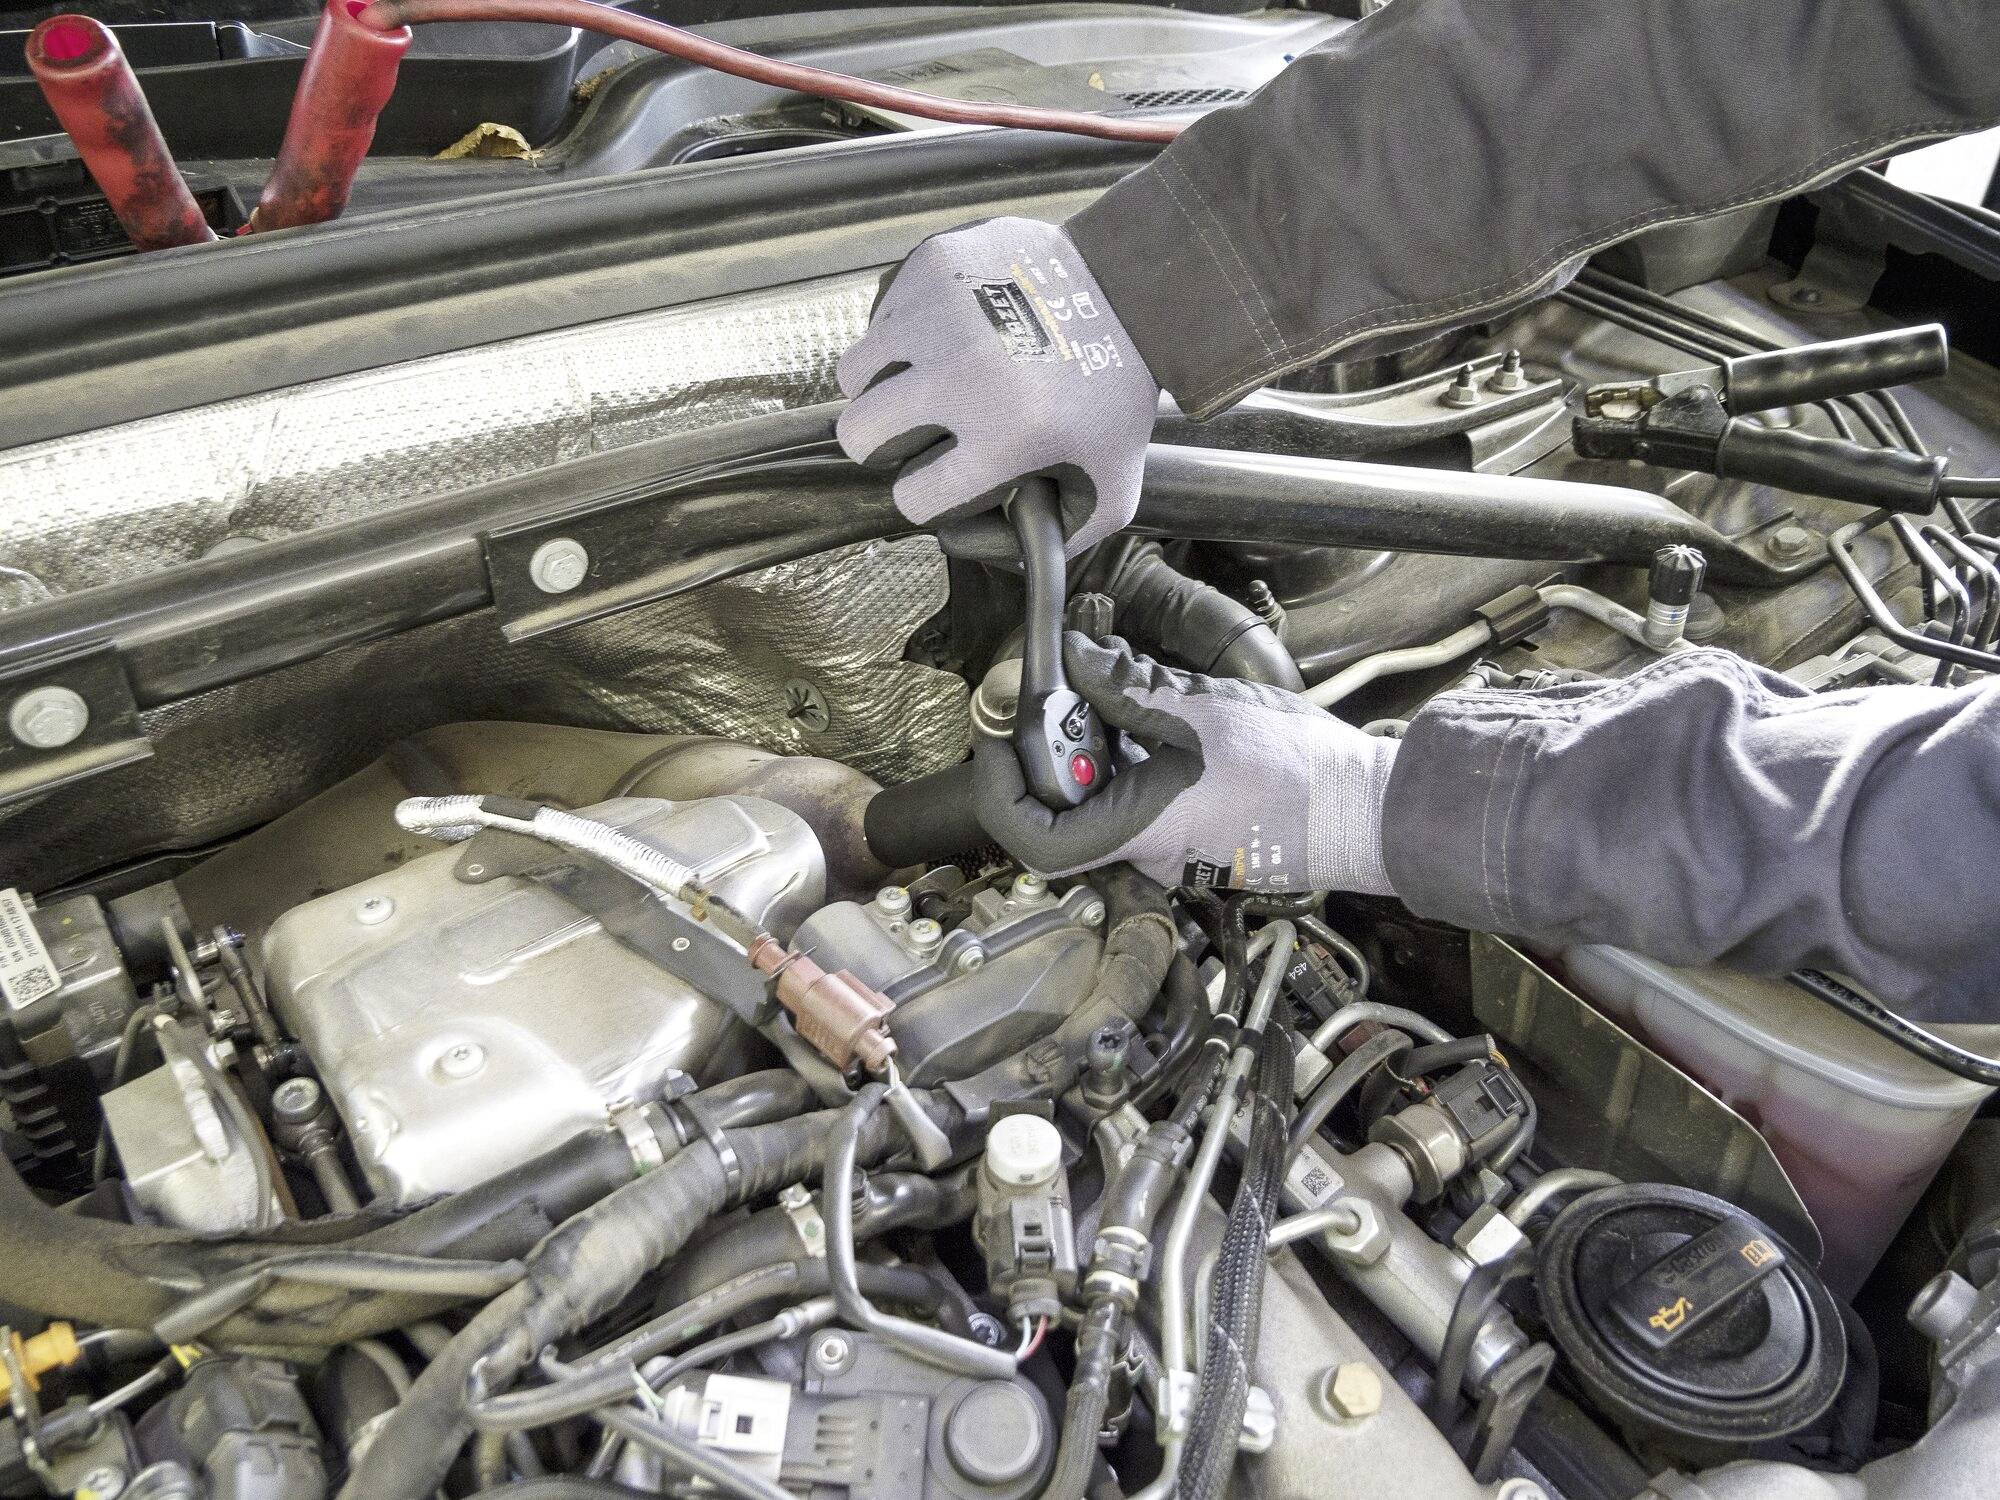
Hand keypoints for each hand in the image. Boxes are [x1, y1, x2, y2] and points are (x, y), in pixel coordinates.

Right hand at [835, 217, 1158, 556]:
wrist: (1135, 290)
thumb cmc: (1116, 397)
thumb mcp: (1107, 492)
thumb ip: (1041, 541)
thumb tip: (954, 539)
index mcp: (1005, 437)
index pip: (913, 496)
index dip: (928, 495)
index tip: (946, 477)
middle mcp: (963, 374)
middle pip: (859, 435)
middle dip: (883, 445)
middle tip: (917, 434)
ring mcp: (942, 314)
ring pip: (855, 374)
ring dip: (883, 388)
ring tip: (925, 383)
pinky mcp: (934, 265)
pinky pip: (881, 319)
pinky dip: (903, 335)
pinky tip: (948, 336)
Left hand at [974, 634, 1399, 892]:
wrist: (1364, 810)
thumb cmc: (1298, 771)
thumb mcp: (1202, 711)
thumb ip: (1130, 686)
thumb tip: (1076, 661)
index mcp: (1139, 830)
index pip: (1034, 837)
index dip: (1002, 790)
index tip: (998, 741)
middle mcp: (1150, 853)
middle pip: (1069, 807)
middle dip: (1060, 744)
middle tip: (1071, 690)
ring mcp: (1175, 850)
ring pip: (1109, 799)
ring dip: (1103, 743)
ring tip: (1123, 688)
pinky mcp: (1197, 837)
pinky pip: (1145, 801)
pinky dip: (1137, 756)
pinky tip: (1161, 715)